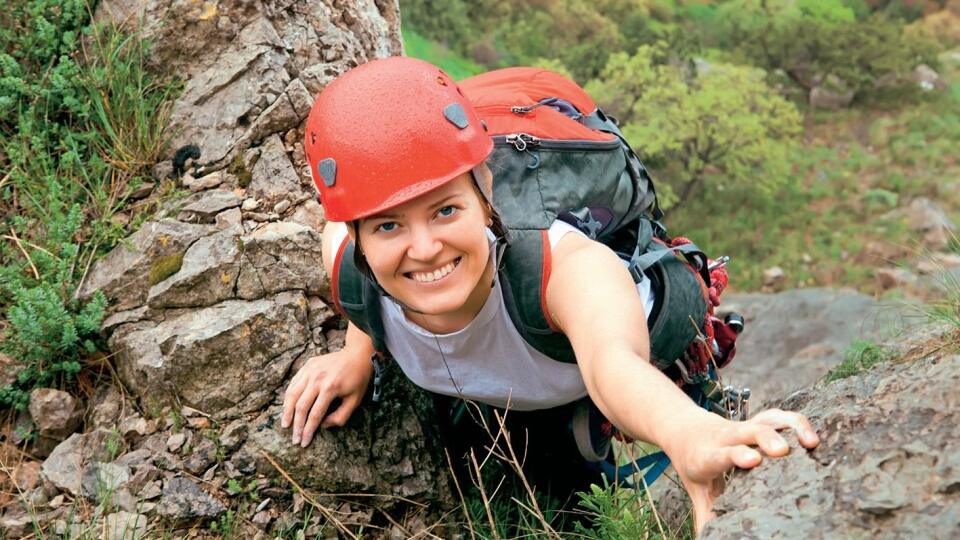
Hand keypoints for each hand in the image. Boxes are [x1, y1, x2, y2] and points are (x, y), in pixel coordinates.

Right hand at [281, 349, 373, 446]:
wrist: (357, 354)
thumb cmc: (358, 379)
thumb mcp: (355, 400)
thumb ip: (340, 416)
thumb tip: (322, 425)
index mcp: (331, 388)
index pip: (314, 414)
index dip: (308, 431)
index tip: (303, 442)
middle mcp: (317, 378)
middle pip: (300, 406)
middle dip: (296, 425)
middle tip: (294, 438)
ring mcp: (310, 370)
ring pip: (292, 394)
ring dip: (287, 411)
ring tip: (285, 424)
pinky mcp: (307, 365)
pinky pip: (294, 383)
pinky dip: (289, 396)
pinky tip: (287, 406)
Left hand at [665, 408, 819, 533]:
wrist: (685, 430)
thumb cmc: (694, 463)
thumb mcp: (696, 489)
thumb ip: (705, 514)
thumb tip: (707, 539)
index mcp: (707, 456)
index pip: (721, 454)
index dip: (736, 455)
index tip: (753, 460)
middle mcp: (725, 437)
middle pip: (746, 432)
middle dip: (765, 438)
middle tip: (783, 451)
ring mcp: (742, 427)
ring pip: (765, 420)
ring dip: (788, 427)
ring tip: (811, 443)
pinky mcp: (756, 420)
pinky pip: (777, 417)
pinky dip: (795, 422)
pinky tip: (811, 435)